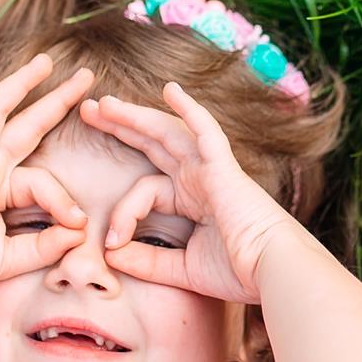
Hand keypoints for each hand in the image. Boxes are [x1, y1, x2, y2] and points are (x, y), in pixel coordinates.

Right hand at [0, 56, 95, 297]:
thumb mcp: (10, 257)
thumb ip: (45, 245)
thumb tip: (79, 229)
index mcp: (2, 188)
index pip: (44, 180)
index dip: (64, 199)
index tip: (76, 222)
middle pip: (30, 123)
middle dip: (58, 99)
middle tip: (85, 76)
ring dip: (22, 82)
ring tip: (45, 61)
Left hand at [81, 83, 299, 302]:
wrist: (272, 272)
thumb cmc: (238, 272)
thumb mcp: (181, 268)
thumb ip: (147, 261)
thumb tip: (112, 255)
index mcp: (192, 200)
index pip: (145, 190)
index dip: (122, 213)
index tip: (110, 243)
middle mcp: (199, 178)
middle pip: (152, 144)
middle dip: (120, 126)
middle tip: (89, 111)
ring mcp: (211, 169)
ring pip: (167, 132)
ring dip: (135, 115)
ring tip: (104, 103)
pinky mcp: (223, 167)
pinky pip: (205, 131)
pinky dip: (189, 109)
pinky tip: (170, 89)